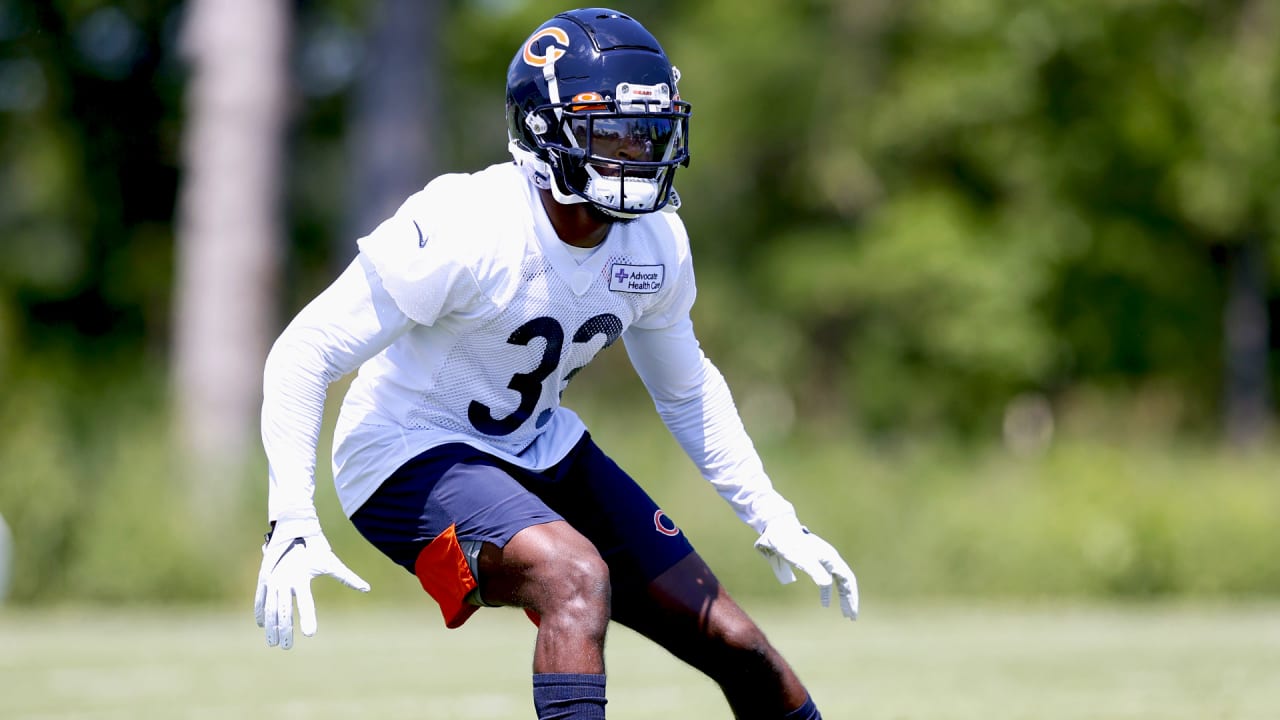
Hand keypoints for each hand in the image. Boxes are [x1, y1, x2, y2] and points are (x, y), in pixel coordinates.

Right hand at [254, 517, 369, 648]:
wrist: (293, 527)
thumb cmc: (315, 547)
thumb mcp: (331, 562)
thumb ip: (347, 577)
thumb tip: (367, 588)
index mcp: (300, 577)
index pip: (306, 603)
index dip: (308, 619)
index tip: (310, 634)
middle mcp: (284, 580)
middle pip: (283, 611)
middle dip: (285, 630)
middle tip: (287, 647)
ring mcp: (272, 579)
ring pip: (270, 608)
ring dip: (271, 626)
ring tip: (274, 643)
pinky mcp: (264, 577)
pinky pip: (260, 598)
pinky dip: (260, 611)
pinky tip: (261, 624)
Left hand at [755, 514, 858, 620]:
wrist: (777, 528)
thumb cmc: (788, 544)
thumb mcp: (800, 559)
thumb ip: (815, 571)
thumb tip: (827, 585)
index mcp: (830, 558)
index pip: (847, 580)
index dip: (851, 597)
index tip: (852, 613)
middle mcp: (830, 558)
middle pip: (846, 581)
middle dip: (849, 599)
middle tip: (851, 617)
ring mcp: (823, 558)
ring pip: (837, 580)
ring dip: (841, 596)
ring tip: (844, 613)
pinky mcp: (814, 560)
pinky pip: (827, 578)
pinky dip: (828, 591)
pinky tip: (825, 602)